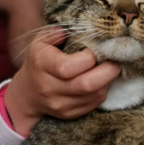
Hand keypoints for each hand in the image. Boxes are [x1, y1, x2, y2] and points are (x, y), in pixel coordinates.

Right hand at [4, 28, 120, 136]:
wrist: (28, 94)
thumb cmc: (39, 62)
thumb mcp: (40, 42)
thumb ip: (53, 32)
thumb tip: (67, 30)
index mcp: (42, 65)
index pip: (69, 67)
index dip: (89, 57)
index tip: (95, 49)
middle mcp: (49, 87)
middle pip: (87, 84)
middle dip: (108, 71)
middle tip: (115, 60)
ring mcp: (60, 104)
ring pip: (95, 95)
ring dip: (107, 80)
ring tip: (108, 69)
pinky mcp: (70, 114)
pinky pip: (95, 103)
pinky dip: (102, 90)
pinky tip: (101, 80)